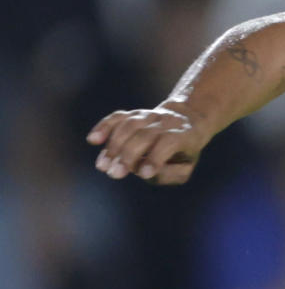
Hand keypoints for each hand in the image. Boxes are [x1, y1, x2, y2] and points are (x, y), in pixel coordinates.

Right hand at [87, 105, 207, 184]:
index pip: (168, 143)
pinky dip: (104, 126)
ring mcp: (149, 115)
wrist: (187, 120)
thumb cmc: (184, 152)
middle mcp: (166, 122)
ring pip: (129, 125)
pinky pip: (118, 117)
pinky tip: (93, 140)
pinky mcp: (134, 114)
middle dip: (128, 155)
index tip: (143, 174)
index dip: (155, 158)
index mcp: (184, 134)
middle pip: (145, 135)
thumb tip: (145, 173)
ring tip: (103, 166)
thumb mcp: (186, 166)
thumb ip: (171, 173)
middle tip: (115, 173)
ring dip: (114, 145)